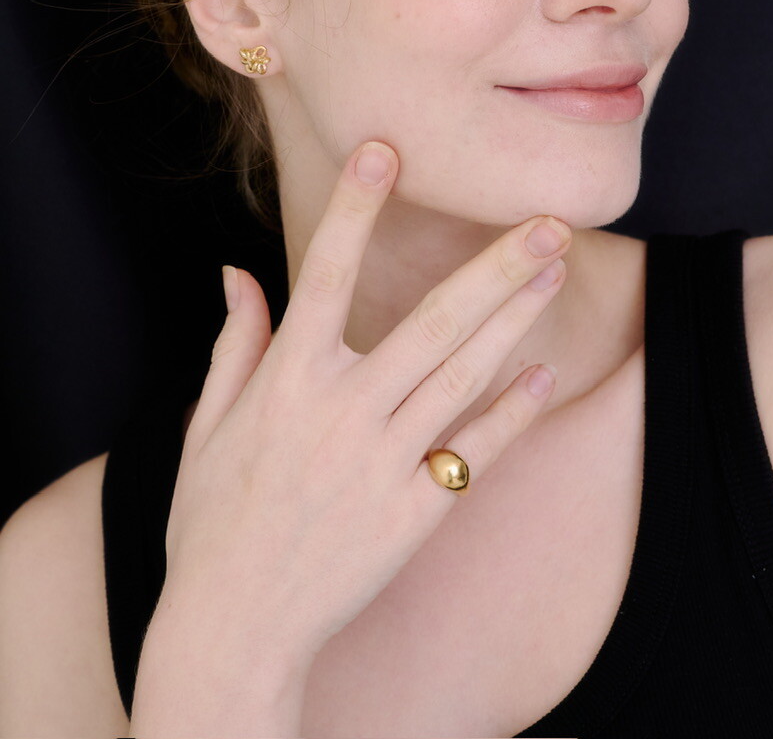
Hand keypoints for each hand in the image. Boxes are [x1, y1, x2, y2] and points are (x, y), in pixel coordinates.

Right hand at [151, 140, 570, 695]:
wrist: (235, 628)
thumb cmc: (212, 520)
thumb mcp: (208, 425)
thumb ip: (235, 343)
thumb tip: (235, 271)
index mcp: (286, 381)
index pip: (323, 274)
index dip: (354, 209)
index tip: (384, 151)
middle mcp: (341, 411)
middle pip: (431, 319)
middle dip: (496, 264)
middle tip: (549, 218)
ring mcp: (383, 462)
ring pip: (465, 373)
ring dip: (516, 317)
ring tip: (556, 268)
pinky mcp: (415, 512)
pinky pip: (476, 451)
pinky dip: (513, 411)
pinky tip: (544, 372)